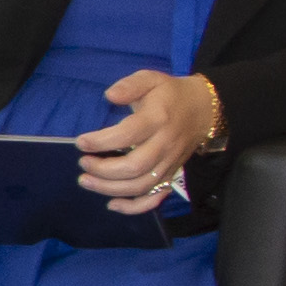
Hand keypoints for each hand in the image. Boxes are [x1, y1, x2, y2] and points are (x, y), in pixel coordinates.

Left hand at [79, 70, 223, 201]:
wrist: (204, 109)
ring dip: (111, 189)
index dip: (102, 141)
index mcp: (158, 119)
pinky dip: (134, 207)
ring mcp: (170, 163)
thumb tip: (109, 95)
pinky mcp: (172, 175)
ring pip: (142, 185)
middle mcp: (165, 144)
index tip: (81, 142)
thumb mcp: (151, 79)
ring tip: (86, 181)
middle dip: (104, 169)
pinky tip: (113, 205)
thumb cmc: (170, 94)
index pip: (128, 135)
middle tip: (83, 163)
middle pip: (135, 166)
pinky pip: (155, 197)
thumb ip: (130, 85)